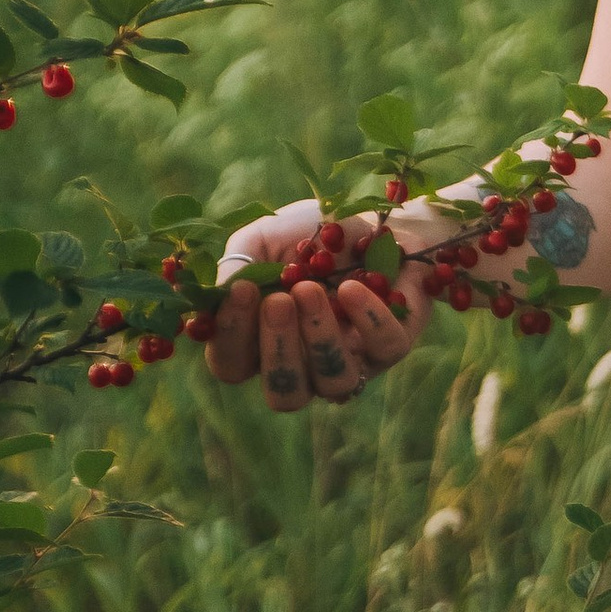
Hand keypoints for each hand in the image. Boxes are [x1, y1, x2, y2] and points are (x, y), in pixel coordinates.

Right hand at [204, 204, 435, 413]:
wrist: (376, 217)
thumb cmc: (311, 233)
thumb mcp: (266, 237)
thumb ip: (239, 263)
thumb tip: (219, 293)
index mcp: (260, 343)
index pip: (231, 364)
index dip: (231, 335)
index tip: (242, 290)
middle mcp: (303, 364)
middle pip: (284, 394)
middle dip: (278, 349)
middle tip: (280, 300)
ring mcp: (350, 361)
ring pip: (334, 383)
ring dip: (320, 339)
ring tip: (313, 289)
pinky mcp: (391, 347)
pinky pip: (382, 350)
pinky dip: (367, 319)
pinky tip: (350, 287)